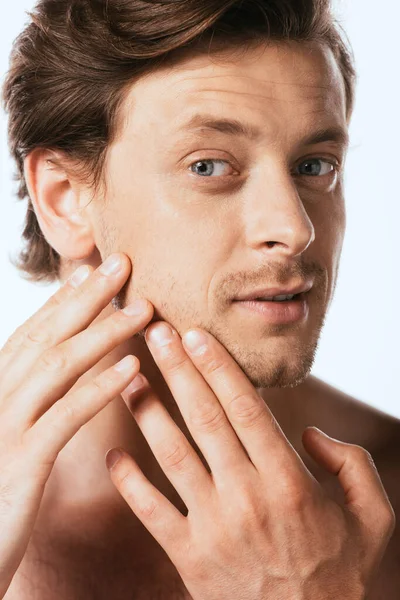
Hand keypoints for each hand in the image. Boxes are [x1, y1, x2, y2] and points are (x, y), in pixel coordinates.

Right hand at [0, 253, 152, 598]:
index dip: (64, 300)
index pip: (33, 335)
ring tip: (144, 310)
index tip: (93, 271)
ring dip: (105, 332)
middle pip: (47, 336)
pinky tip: (133, 369)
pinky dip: (101, 388)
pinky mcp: (21, 461)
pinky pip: (66, 415)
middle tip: (122, 263)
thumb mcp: (10, 438)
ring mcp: (5, 426)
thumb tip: (61, 374)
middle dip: (87, 297)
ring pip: (59, 365)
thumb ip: (32, 404)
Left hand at [107, 321, 395, 599]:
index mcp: (290, 481)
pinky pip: (152, 514)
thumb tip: (309, 431)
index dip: (218, 368)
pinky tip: (114, 454)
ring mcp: (214, 528)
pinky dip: (129, 484)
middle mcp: (248, 497)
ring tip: (126, 377)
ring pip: (173, 456)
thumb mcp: (373, 515)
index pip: (246, 409)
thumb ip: (351, 462)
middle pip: (204, 419)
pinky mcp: (190, 557)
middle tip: (154, 331)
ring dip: (147, 412)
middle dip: (178, 370)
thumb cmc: (343, 571)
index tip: (196, 335)